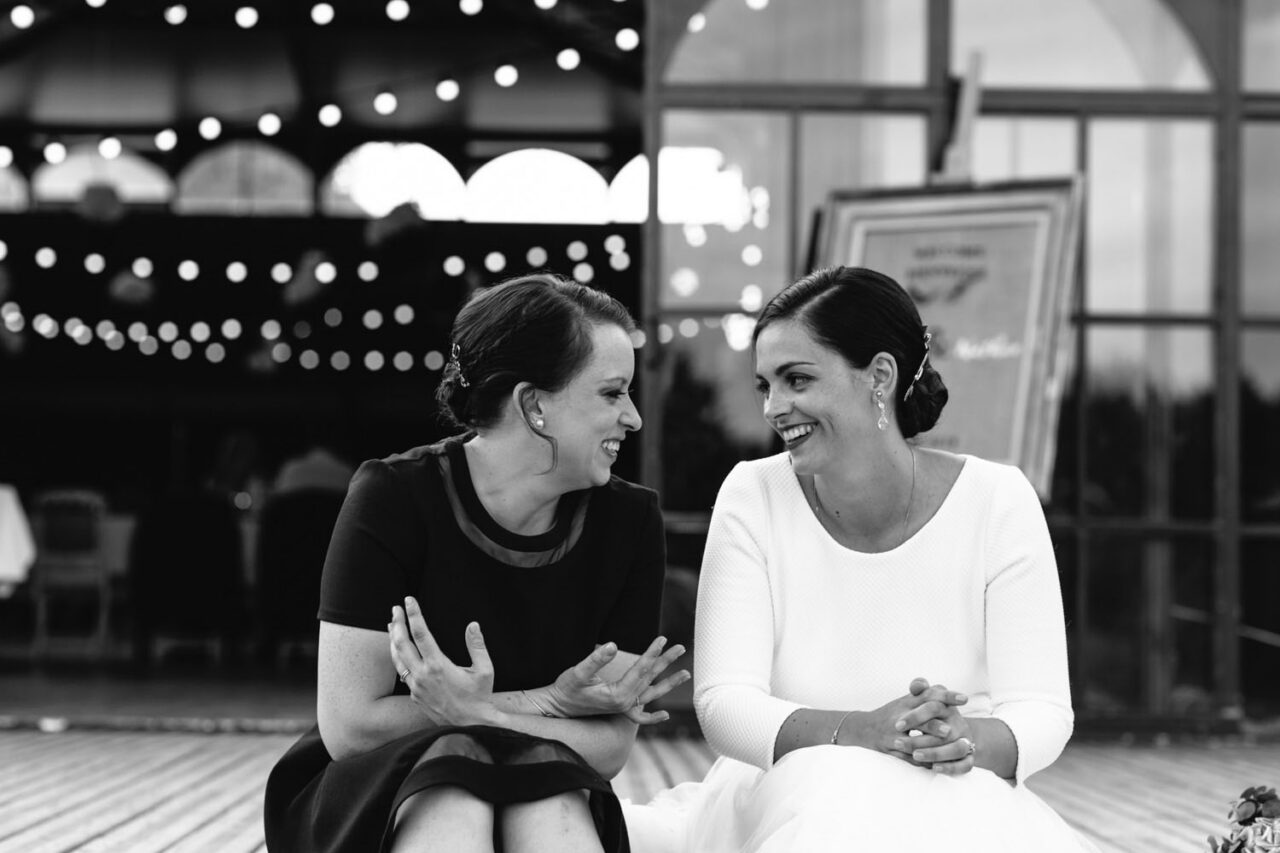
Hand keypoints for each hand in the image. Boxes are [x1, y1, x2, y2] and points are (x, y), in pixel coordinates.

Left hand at [389, 596, 498, 726]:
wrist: (470, 726)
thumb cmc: (479, 697)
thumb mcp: (484, 670)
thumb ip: (477, 646)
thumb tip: (473, 625)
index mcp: (438, 665)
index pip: (421, 633)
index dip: (414, 615)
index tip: (409, 601)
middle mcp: (423, 675)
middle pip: (402, 643)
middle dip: (398, 623)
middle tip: (396, 608)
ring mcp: (416, 687)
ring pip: (397, 659)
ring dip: (393, 640)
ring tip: (392, 625)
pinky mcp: (415, 696)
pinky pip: (402, 673)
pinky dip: (398, 657)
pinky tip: (399, 651)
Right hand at [546, 635, 689, 723]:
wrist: (558, 707)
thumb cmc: (567, 689)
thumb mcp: (579, 672)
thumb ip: (596, 659)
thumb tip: (613, 646)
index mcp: (618, 694)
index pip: (641, 669)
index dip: (652, 652)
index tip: (662, 638)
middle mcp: (625, 702)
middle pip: (650, 678)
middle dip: (666, 662)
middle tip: (681, 647)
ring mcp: (623, 707)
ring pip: (650, 693)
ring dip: (668, 683)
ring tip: (686, 674)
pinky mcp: (619, 709)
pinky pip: (639, 717)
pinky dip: (652, 717)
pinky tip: (665, 715)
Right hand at [837, 677, 967, 768]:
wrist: (864, 728)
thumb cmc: (892, 713)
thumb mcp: (905, 701)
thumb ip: (923, 694)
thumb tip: (942, 688)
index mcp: (907, 702)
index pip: (929, 695)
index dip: (947, 696)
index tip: (964, 699)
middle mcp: (899, 716)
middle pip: (918, 718)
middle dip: (933, 726)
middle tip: (950, 730)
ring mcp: (893, 734)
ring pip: (911, 742)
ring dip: (926, 746)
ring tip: (940, 751)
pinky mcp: (889, 748)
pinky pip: (905, 757)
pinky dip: (919, 762)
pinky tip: (934, 766)